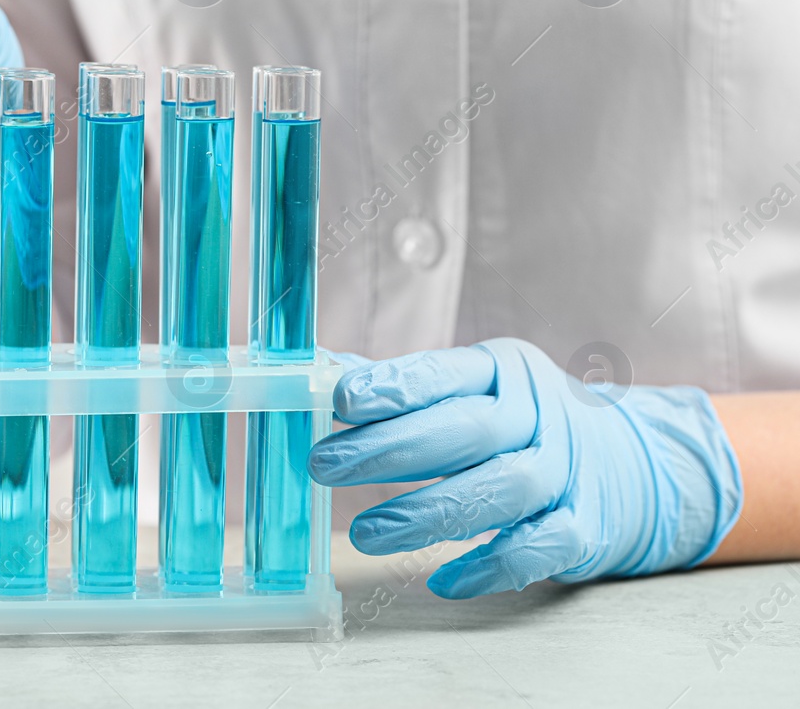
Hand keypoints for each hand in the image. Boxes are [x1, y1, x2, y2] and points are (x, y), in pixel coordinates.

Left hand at [308, 338, 742, 597]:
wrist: (632, 464)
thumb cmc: (520, 424)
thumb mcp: (472, 389)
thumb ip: (399, 388)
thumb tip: (318, 372)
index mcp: (501, 372)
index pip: (444, 373)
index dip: (393, 385)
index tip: (340, 399)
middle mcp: (537, 416)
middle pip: (464, 430)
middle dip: (389, 449)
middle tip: (324, 465)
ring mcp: (565, 472)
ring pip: (498, 491)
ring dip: (427, 514)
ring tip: (365, 534)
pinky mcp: (585, 527)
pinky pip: (537, 549)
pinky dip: (490, 566)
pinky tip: (441, 579)